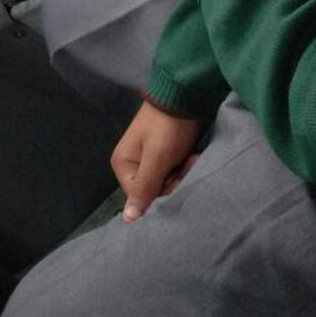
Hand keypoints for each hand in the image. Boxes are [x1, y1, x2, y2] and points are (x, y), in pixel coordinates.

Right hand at [111, 100, 203, 220]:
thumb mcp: (157, 158)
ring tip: (192, 156)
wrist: (186, 95)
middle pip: (156, 190)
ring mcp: (149, 158)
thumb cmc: (169, 128)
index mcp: (123, 165)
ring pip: (168, 181)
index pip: (142, 197)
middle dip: (175, 178)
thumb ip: (144, 189)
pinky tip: (192, 154)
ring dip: (183, 171)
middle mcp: (133, 164)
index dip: (163, 189)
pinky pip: (174, 170)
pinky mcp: (164, 153)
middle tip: (188, 161)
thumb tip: (128, 220)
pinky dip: (185, 164)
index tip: (177, 172)